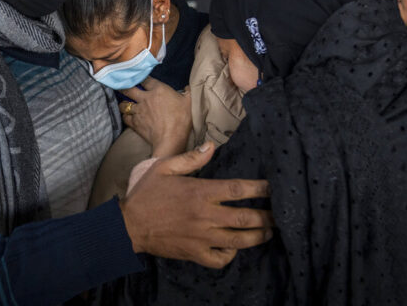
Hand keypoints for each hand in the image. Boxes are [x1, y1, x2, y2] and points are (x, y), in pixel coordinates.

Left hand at [119, 77, 191, 157]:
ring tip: (125, 104)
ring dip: (124, 104)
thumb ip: (189, 92)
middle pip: (129, 89)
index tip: (140, 77)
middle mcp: (145, 98)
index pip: (146, 79)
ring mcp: (138, 110)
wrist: (171, 138)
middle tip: (122, 86)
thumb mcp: (190, 102)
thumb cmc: (182, 119)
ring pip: (124, 104)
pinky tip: (127, 116)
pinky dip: (125, 116)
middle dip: (124, 87)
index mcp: (158, 90)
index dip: (142, 77)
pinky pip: (125, 117)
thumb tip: (188, 87)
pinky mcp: (135, 123)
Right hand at [120, 143, 272, 268]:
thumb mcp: (164, 168)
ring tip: (268, 232)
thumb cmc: (146, 194)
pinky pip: (220, 259)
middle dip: (266, 217)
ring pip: (238, 240)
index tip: (272, 187)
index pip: (238, 190)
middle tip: (278, 214)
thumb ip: (190, 158)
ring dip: (257, 237)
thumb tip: (212, 146)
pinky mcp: (195, 254)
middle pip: (245, 218)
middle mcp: (205, 216)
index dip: (260, 188)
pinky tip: (235, 248)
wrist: (128, 225)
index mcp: (200, 193)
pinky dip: (231, 255)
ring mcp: (201, 238)